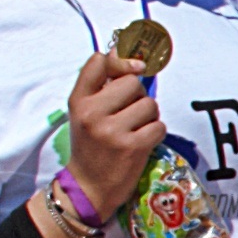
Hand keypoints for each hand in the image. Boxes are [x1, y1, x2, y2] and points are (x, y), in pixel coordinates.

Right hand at [64, 49, 164, 217]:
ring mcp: (112, 130)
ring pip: (150, 104)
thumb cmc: (91, 145)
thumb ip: (102, 84)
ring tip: (134, 129)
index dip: (120, 60)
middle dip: (137, 96)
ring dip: (149, 116)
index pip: (99, 62)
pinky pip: (159, 126)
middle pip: (133, 82)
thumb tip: (123, 50)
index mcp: (78, 100)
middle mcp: (92, 112)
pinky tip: (142, 142)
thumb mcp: (86, 112)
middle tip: (128, 114)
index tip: (133, 68)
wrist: (89, 186)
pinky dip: (156, 133)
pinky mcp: (132, 147)